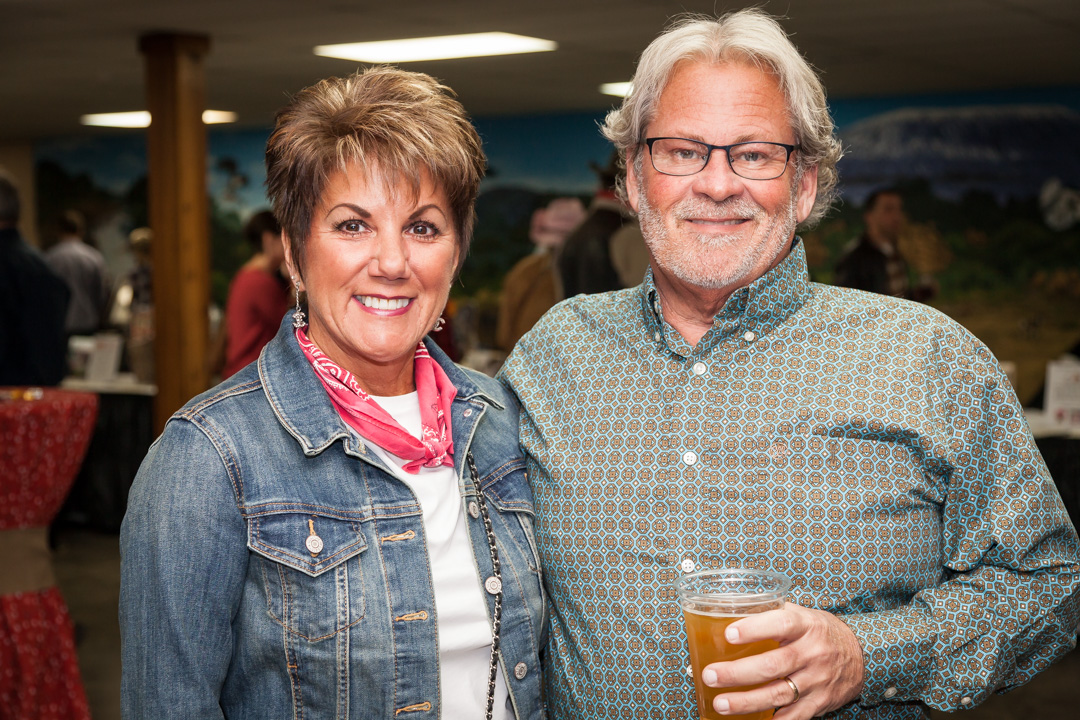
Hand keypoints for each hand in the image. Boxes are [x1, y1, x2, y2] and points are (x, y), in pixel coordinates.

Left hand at [698, 604, 864, 718]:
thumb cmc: (821, 632)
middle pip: (773, 665)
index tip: (728, 634)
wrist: (861, 656)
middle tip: (710, 675)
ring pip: (778, 694)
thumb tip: (731, 609)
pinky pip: (792, 717)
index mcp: (806, 626)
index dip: (754, 629)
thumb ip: (773, 613)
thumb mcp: (803, 614)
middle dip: (738, 673)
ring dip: (746, 701)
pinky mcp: (818, 703)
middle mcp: (812, 653)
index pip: (780, 624)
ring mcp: (816, 681)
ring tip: (720, 703)